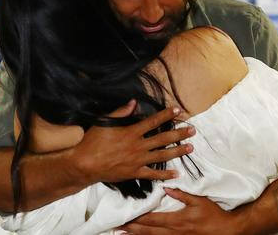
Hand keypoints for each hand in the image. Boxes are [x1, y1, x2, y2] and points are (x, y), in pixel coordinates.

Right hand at [71, 101, 195, 183]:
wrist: (85, 164)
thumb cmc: (92, 141)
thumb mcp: (104, 122)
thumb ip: (121, 112)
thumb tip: (134, 102)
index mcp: (131, 131)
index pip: (153, 121)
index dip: (167, 115)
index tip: (179, 111)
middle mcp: (138, 146)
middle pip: (163, 138)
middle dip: (179, 133)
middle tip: (193, 130)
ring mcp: (138, 160)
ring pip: (162, 155)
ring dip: (177, 151)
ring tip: (190, 147)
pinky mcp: (135, 173)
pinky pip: (153, 174)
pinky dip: (165, 174)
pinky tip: (177, 173)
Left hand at [119, 188, 237, 234]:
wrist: (226, 230)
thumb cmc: (214, 215)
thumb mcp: (199, 201)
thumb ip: (182, 194)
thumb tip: (166, 187)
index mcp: (177, 220)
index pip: (152, 219)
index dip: (138, 219)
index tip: (125, 217)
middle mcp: (174, 232)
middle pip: (148, 231)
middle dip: (132, 229)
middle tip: (118, 226)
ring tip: (123, 234)